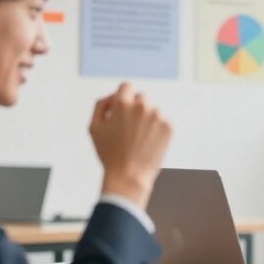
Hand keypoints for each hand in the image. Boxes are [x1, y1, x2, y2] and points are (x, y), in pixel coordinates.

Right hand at [90, 83, 172, 207]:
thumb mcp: (94, 128)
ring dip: (147, 120)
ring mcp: (157, 116)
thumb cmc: (109, 153)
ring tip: (138, 140)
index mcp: (122, 103)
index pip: (126, 87)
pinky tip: (148, 144)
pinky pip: (162, 122)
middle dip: (135, 109)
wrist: (129, 176)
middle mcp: (142, 106)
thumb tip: (113, 96)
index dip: (123, 97)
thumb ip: (101, 105)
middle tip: (129, 130)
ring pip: (153, 111)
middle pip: (141, 98)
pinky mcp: (169, 127)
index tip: (122, 109)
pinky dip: (157, 130)